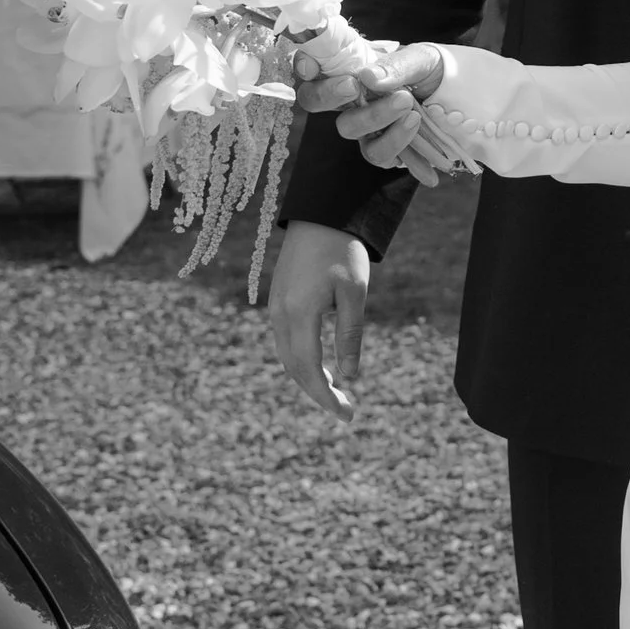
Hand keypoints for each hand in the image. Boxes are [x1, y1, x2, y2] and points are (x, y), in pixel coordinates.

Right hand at [268, 221, 371, 416]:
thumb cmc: (342, 250)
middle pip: (294, 368)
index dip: (326, 396)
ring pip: (287, 357)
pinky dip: (301, 361)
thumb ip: (350, 334)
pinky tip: (321, 366)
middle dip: (318, 393)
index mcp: (298, 313)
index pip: (309, 369)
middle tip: (346, 410)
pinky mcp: (277, 301)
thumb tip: (349, 376)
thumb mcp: (354, 292)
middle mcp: (280, 314)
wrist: (320, 214)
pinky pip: (285, 342)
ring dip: (308, 378)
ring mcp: (274, 307)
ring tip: (336, 393)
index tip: (347, 414)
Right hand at [293, 26, 455, 181]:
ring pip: (348, 128)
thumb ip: (396, 64)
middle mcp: (347, 98)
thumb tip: (368, 77)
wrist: (453, 97)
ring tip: (409, 106)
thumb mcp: (419, 58)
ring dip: (375, 118)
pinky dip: (398, 144)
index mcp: (348, 67)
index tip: (310, 66)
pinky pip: (378, 154)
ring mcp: (362, 125)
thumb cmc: (427, 69)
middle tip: (355, 86)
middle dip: (330, 94)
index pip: (310, 65)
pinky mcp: (382, 148)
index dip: (302, 66)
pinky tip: (415, 128)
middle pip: (314, 100)